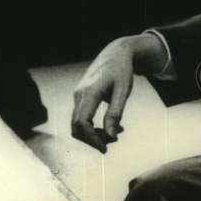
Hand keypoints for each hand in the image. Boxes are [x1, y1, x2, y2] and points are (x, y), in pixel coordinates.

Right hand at [70, 34, 166, 152]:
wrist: (116, 53)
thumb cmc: (122, 70)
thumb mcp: (124, 91)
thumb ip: (115, 113)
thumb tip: (111, 136)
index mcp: (89, 92)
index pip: (82, 123)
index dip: (91, 139)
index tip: (105, 148)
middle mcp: (79, 94)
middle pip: (76, 126)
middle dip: (91, 138)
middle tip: (111, 142)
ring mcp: (77, 95)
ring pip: (77, 123)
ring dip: (92, 133)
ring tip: (114, 133)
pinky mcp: (80, 96)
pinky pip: (81, 116)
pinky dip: (92, 125)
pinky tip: (110, 125)